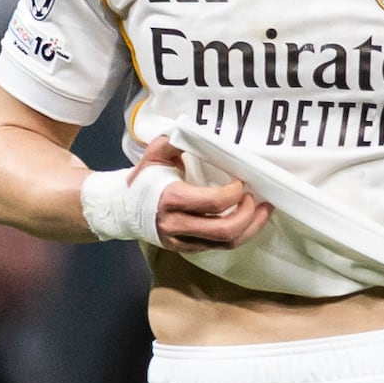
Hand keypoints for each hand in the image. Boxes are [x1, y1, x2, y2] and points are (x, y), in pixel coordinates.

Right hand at [135, 130, 272, 251]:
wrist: (121, 208)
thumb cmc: (143, 179)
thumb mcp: (155, 154)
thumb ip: (176, 141)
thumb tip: (198, 133)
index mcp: (170, 199)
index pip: (214, 203)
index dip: (235, 192)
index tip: (240, 181)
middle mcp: (175, 225)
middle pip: (224, 229)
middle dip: (248, 213)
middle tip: (254, 197)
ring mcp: (180, 241)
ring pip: (226, 243)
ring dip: (251, 227)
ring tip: (262, 210)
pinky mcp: (186, 248)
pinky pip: (220, 247)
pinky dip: (240, 234)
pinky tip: (249, 221)